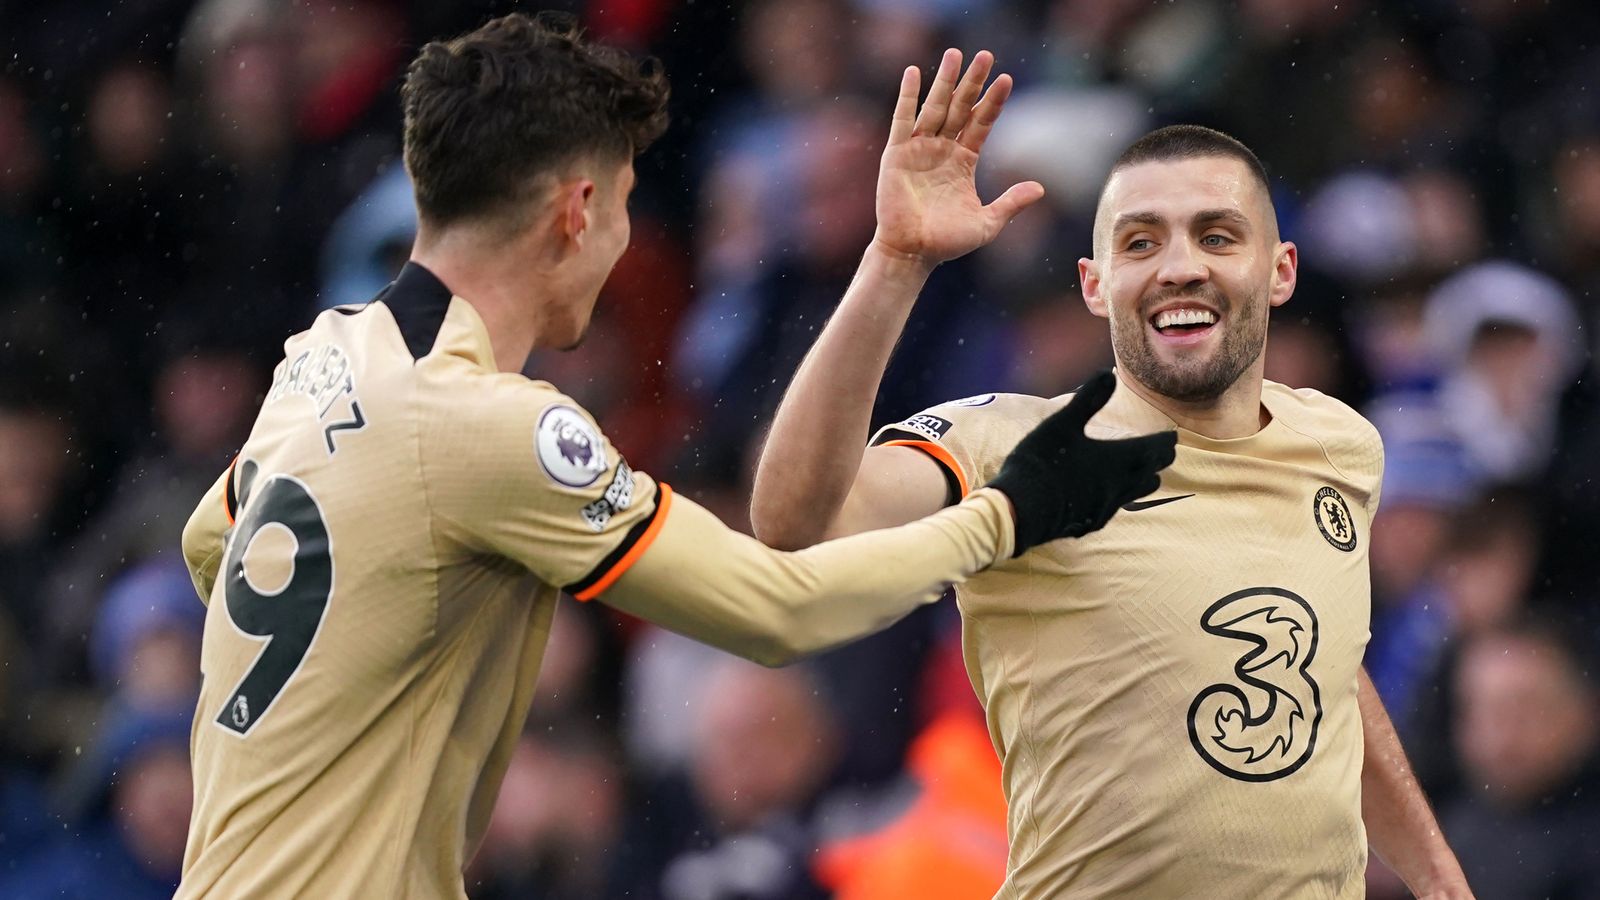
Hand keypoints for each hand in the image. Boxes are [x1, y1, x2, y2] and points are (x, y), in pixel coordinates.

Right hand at [873, 48, 1045, 267]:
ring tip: (955, 54)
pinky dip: (907, 97)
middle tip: (985, 55)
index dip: (993, 102)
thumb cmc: (947, 242)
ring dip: (944, 81)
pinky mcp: (897, 155)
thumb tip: (1041, 188)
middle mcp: (942, 150)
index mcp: (963, 162)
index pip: (981, 124)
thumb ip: (1011, 203)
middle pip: (960, 108)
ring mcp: (918, 149)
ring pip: (935, 108)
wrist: (912, 253)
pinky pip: (902, 120)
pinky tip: (912, 73)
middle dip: (972, 82)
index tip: (1006, 79)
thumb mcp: (988, 222)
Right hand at [989, 371, 1176, 556]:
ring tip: (1143, 472)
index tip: (1172, 436)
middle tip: (1165, 451)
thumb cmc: (1041, 463)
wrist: (1021, 511)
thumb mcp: (1062, 423)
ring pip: (1137, 493)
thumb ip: (1089, 399)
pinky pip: (1115, 507)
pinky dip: (1119, 495)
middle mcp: (1119, 486)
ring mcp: (1106, 508)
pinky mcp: (1091, 523)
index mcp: (1118, 459)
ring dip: (1144, 479)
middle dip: (1160, 459)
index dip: (1165, 441)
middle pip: (1152, 472)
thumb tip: (1110, 373)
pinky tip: (1106, 494)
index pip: (1155, 449)